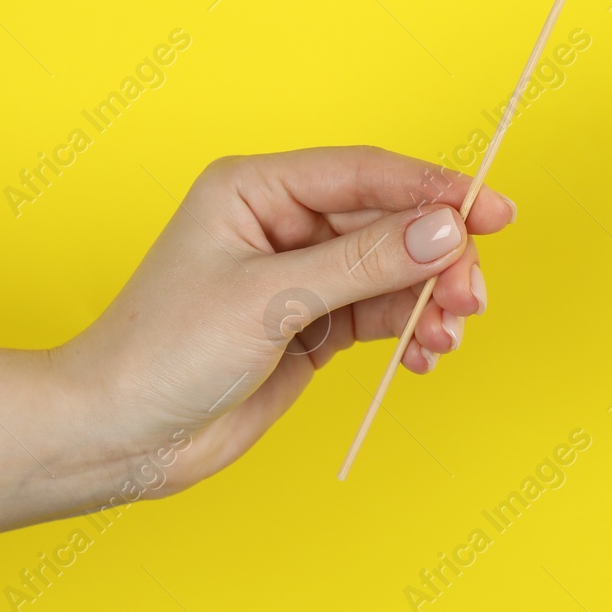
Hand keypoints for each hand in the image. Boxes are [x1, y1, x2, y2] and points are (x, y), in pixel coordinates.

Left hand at [53, 146, 515, 491]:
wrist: (118, 438)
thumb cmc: (162, 353)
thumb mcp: (269, 301)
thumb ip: (363, 264)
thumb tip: (444, 230)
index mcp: (257, 189)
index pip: (365, 174)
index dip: (433, 189)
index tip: (492, 210)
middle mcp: (283, 224)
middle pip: (388, 223)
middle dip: (437, 258)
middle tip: (470, 297)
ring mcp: (299, 276)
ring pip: (392, 271)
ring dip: (429, 301)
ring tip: (446, 338)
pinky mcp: (310, 324)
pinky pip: (380, 313)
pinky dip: (409, 331)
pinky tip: (423, 355)